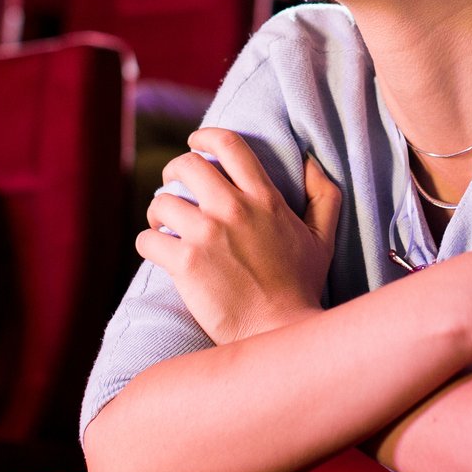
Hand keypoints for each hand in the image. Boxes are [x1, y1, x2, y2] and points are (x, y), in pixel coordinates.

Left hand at [137, 127, 343, 345]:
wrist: (279, 334)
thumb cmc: (301, 288)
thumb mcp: (323, 237)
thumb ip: (323, 194)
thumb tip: (310, 160)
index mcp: (264, 198)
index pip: (229, 144)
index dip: (205, 137)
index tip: (195, 143)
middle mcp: (234, 209)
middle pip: (186, 165)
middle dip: (173, 172)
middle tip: (173, 188)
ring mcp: (207, 235)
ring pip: (161, 202)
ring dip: (158, 213)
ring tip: (164, 227)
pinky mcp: (185, 263)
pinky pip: (147, 239)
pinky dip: (148, 244)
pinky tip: (160, 253)